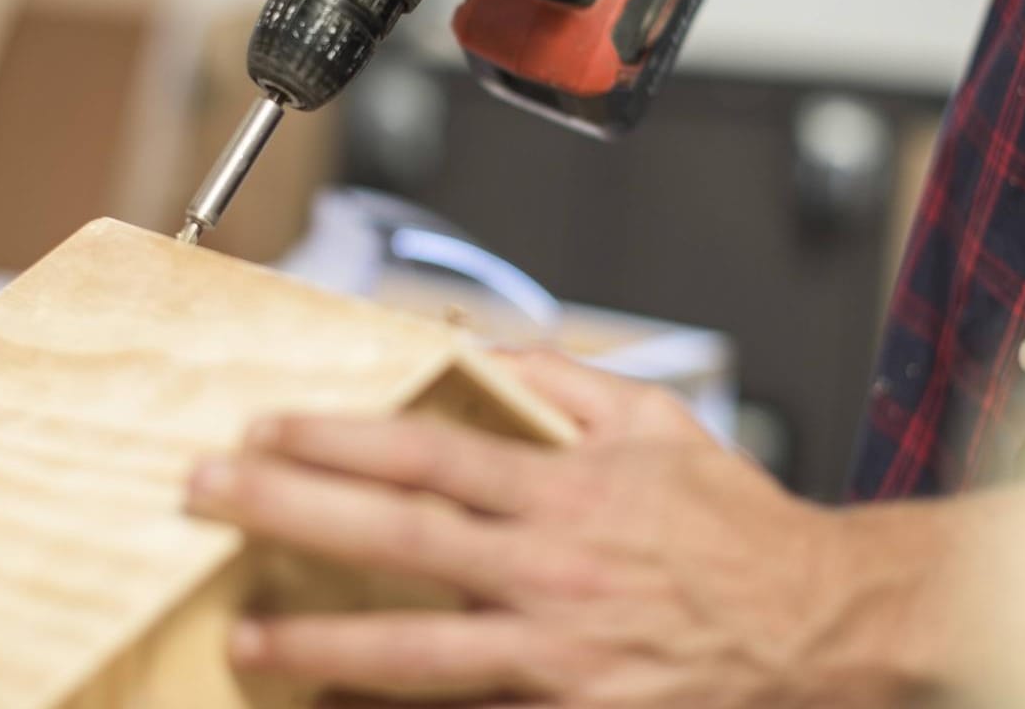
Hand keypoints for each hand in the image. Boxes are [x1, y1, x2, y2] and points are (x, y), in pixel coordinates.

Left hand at [186, 350, 930, 706]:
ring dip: (321, 641)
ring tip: (244, 634)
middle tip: (205, 496)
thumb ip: (565, 384)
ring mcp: (559, 655)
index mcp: (568, 489)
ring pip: (418, 652)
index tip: (265, 425)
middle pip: (399, 537)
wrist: (819, 628)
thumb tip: (480, 351)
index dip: (338, 436)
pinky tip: (332, 707)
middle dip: (291, 510)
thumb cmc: (734, 528)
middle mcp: (552, 570)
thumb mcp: (659, 425)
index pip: (431, 451)